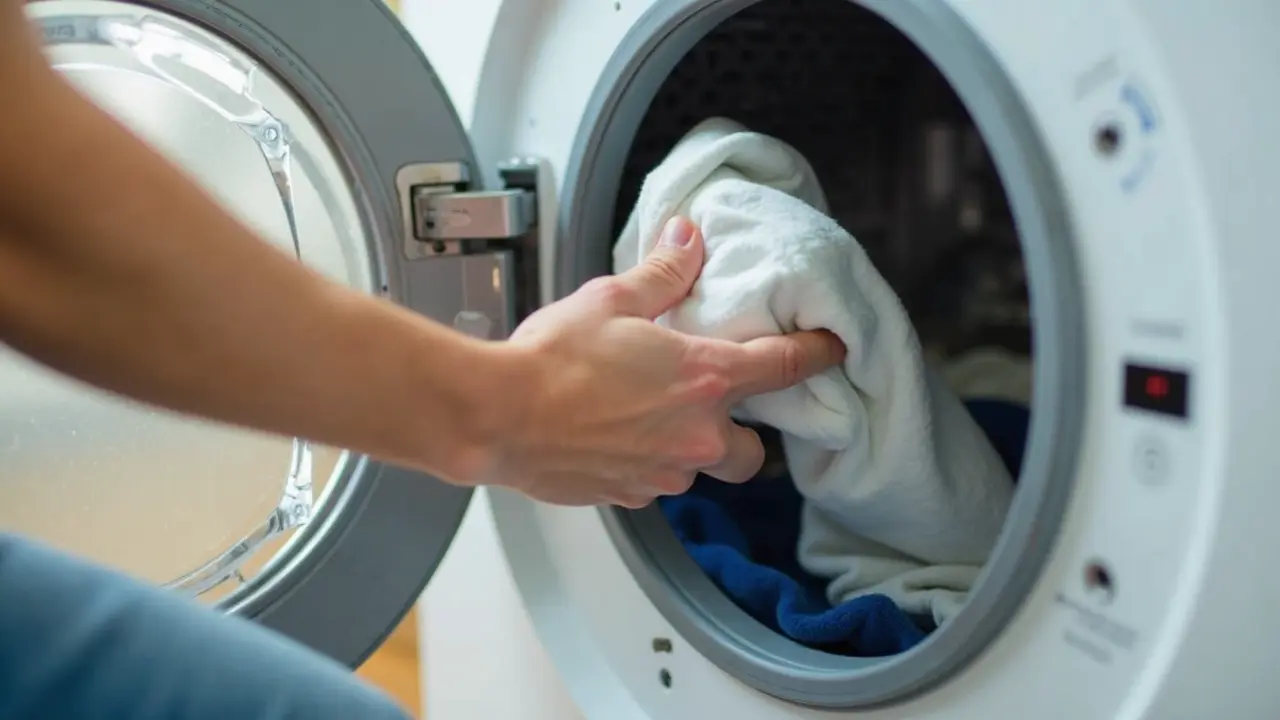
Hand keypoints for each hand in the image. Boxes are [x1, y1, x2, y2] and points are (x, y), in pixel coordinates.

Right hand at [480, 217, 845, 507]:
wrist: (499, 417)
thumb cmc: (552, 361)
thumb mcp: (613, 299)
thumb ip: (663, 272)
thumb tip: (688, 239)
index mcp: (703, 378)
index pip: (783, 366)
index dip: (815, 355)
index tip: (831, 349)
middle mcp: (694, 435)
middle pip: (754, 455)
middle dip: (747, 438)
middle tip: (717, 411)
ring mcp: (663, 473)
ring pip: (698, 470)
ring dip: (686, 449)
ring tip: (645, 418)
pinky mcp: (628, 496)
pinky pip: (653, 484)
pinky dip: (644, 464)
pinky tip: (611, 437)